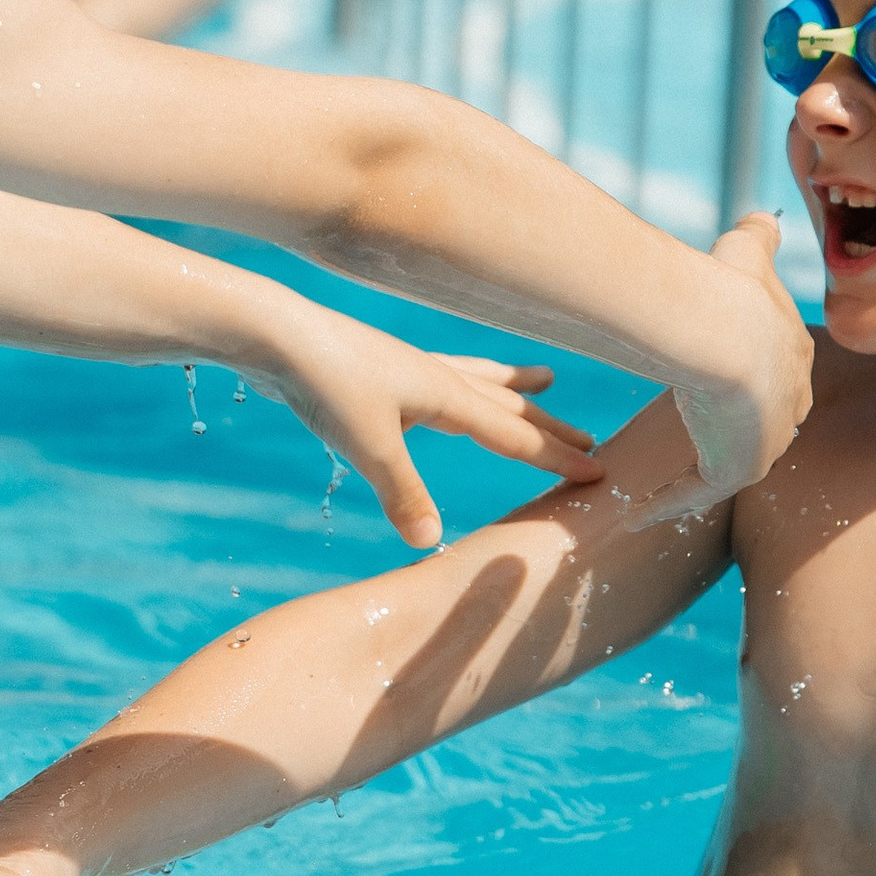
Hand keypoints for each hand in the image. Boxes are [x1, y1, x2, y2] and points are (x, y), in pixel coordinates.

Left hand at [251, 300, 598, 550]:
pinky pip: (444, 373)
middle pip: (507, 407)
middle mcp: (438, 377)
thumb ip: (403, 492)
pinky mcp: (384, 368)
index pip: (514, 435)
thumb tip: (432, 541)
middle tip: (590, 438)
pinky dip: (464, 378)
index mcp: (445, 395)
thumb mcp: (366, 447)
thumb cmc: (324, 385)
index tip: (599, 472)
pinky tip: (446, 383)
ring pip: (480, 380)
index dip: (558, 457)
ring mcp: (411, 368)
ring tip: (544, 381)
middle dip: (549, 427)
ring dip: (514, 389)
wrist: (276, 334)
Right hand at [632, 215, 812, 527]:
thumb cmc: (732, 286)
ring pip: (733, 461)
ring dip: (702, 468)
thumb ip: (760, 237)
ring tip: (665, 479)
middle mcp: (791, 405)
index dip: (755, 385)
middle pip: (766, 426)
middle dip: (739, 432)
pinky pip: (696, 493)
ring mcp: (767, 443)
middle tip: (700, 436)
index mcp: (794, 358)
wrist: (722, 331)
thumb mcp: (747, 251)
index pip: (780, 380)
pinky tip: (636, 512)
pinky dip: (667, 503)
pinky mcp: (738, 470)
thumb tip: (766, 215)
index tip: (723, 391)